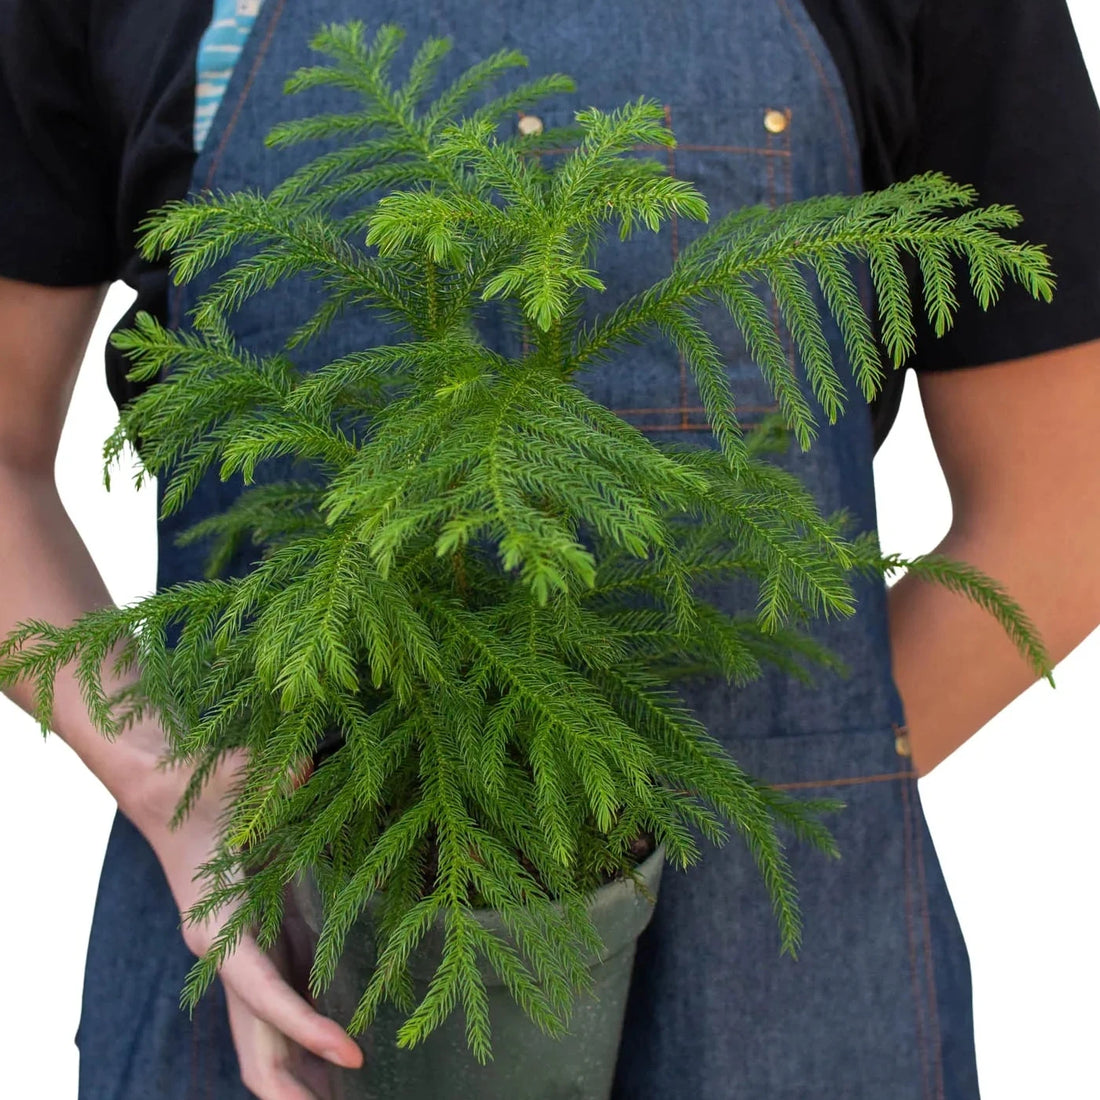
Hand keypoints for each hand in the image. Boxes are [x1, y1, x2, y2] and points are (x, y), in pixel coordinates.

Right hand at [116, 733, 362, 1098]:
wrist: (167, 785)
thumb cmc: (202, 781)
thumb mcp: (235, 774)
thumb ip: (271, 776)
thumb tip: (304, 768)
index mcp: (217, 925)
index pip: (262, 992)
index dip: (304, 1027)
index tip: (351, 1053)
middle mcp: (222, 952)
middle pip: (253, 1042)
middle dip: (288, 1089)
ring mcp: (239, 953)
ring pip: (262, 1033)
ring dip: (295, 1073)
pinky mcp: (257, 942)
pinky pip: (277, 1002)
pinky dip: (302, 1034)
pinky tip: (334, 1054)